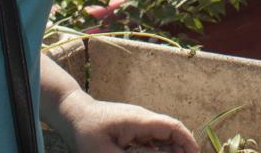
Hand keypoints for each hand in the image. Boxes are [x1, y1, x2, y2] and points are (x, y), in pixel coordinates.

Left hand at [60, 94, 197, 152]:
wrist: (73, 112)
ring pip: (163, 137)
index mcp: (140, 121)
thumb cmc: (86, 132)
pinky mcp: (133, 128)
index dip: (188, 142)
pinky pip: (153, 140)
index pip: (172, 128)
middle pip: (172, 133)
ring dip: (172, 150)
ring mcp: (139, 123)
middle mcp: (143, 119)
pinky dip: (161, 150)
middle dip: (182, 149)